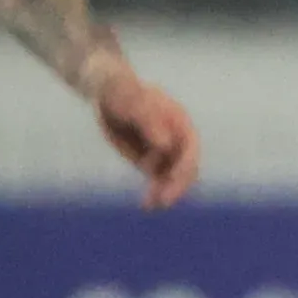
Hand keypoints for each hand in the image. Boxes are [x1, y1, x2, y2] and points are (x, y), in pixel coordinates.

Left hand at [92, 65, 199, 208]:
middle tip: (164, 201)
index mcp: (180, 122)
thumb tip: (166, 145)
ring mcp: (165, 150)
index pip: (190, 147)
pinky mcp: (151, 160)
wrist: (107, 94)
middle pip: (186, 166)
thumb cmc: (122, 93)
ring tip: (151, 204)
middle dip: (177, 184)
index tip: (172, 179)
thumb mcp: (133, 103)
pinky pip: (158, 180)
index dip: (185, 164)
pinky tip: (147, 204)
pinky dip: (155, 192)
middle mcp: (177, 138)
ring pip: (173, 177)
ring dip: (165, 192)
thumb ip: (149, 121)